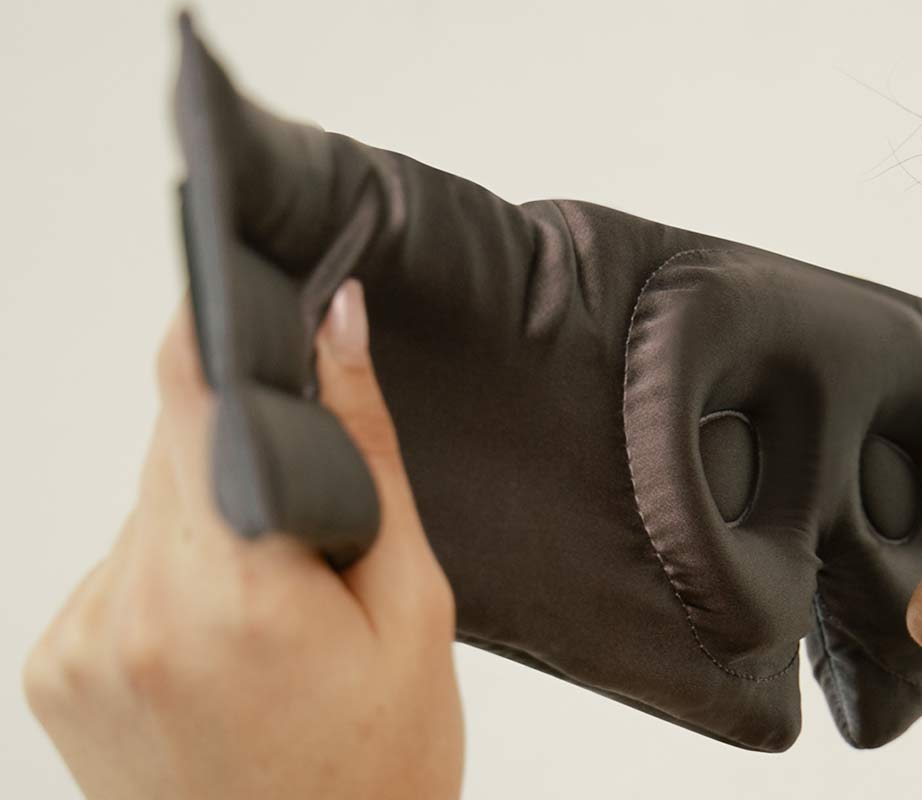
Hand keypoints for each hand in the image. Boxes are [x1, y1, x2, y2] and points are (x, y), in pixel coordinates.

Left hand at [23, 280, 463, 798]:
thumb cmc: (376, 771)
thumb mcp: (411, 607)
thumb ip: (365, 455)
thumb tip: (341, 329)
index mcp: (233, 590)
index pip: (193, 393)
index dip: (217, 325)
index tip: (241, 283)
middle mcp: (130, 609)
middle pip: (174, 449)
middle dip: (244, 460)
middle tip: (311, 542)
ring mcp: (79, 641)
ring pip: (149, 509)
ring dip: (209, 524)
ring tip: (273, 617)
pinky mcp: (54, 666)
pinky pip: (120, 569)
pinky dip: (173, 578)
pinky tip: (226, 642)